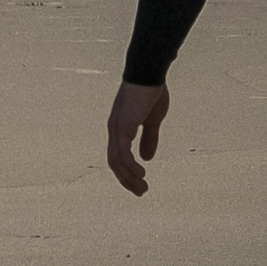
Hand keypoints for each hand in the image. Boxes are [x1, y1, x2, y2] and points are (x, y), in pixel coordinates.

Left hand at [104, 80, 169, 194]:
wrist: (149, 73)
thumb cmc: (151, 93)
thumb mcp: (152, 120)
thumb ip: (149, 138)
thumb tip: (147, 158)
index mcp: (120, 128)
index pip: (118, 156)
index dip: (127, 172)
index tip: (140, 184)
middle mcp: (114, 130)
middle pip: (114, 162)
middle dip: (127, 180)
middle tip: (141, 192)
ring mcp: (116, 128)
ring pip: (117, 161)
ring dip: (129, 177)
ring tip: (142, 187)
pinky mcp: (123, 125)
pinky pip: (122, 152)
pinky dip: (129, 165)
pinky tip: (141, 172)